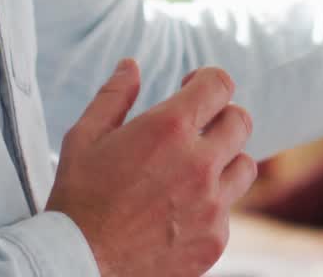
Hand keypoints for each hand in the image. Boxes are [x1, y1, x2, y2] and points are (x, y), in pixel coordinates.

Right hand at [46, 61, 257, 276]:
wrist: (80, 265)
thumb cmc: (78, 199)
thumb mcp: (84, 138)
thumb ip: (114, 96)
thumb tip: (131, 65)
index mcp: (169, 129)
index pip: (220, 85)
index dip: (208, 80)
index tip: (193, 89)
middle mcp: (199, 164)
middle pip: (241, 121)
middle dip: (221, 116)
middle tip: (198, 128)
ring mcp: (212, 204)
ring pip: (245, 166)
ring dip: (225, 161)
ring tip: (193, 171)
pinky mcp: (215, 239)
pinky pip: (228, 210)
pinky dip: (210, 206)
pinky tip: (179, 212)